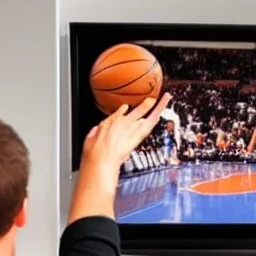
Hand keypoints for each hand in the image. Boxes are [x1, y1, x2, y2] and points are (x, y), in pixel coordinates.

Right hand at [68, 93, 172, 224]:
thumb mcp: (90, 140)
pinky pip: (151, 120)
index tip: (127, 109)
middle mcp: (122, 122)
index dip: (124, 112)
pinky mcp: (139, 132)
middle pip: (136, 111)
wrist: (101, 157)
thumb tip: (95, 132)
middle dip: (145, 104)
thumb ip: (95, 134)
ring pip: (146, 112)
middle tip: (152, 98)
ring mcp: (132, 125)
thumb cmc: (94, 153)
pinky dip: (157, 111)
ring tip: (165, 97)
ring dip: (156, 105)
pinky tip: (164, 105)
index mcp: (109, 123)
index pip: (119, 114)